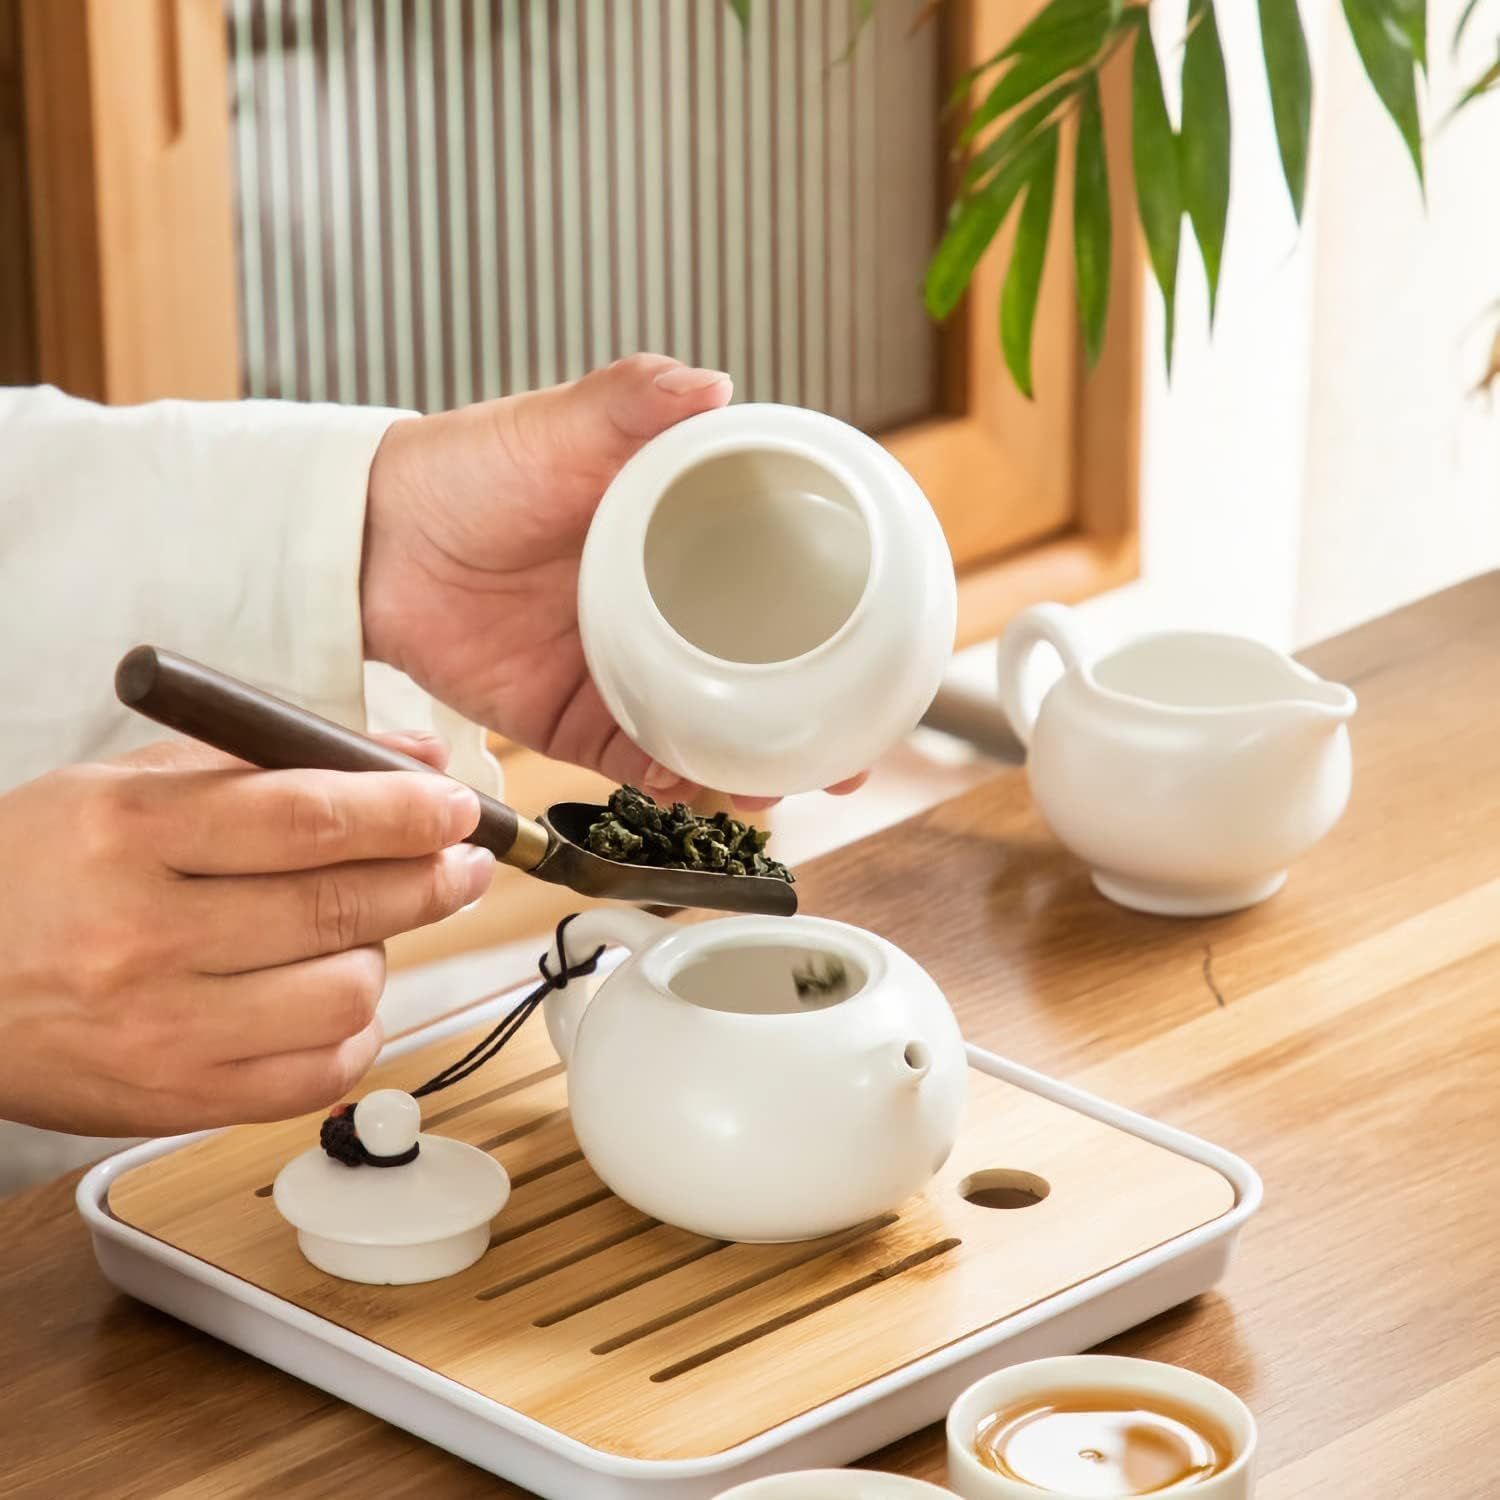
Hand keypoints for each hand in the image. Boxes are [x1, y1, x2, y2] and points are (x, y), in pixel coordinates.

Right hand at [0, 735, 491, 1135]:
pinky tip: (338, 998)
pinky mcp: (177, 1099)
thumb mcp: (129, 786)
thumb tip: (407, 756)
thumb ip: (271, 761)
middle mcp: (144, 935)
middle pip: (340, 906)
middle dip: (431, 878)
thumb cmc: (36, 874)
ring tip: (364, 930)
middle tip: (461, 861)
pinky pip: (319, 1076)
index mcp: (127, 833)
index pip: (305, 816)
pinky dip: (354, 1033)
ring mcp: (161, 1028)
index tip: (455, 806)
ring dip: (384, 955)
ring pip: (346, 995)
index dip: (403, 810)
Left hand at [361, 355, 866, 806]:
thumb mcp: (557, 425)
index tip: (886, 658)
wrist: (369, 542)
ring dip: (751, 764)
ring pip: (710, 729)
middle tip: (852, 758)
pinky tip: (695, 790)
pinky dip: (669, 782)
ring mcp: (623, 669)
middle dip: (814, 721)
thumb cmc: (467, 470)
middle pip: (760, 674)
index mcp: (677, 539)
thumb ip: (630, 401)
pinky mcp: (574, 718)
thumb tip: (713, 383)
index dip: (839, 622)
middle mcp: (662, 610)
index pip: (780, 581)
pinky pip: (636, 762)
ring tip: (780, 785)